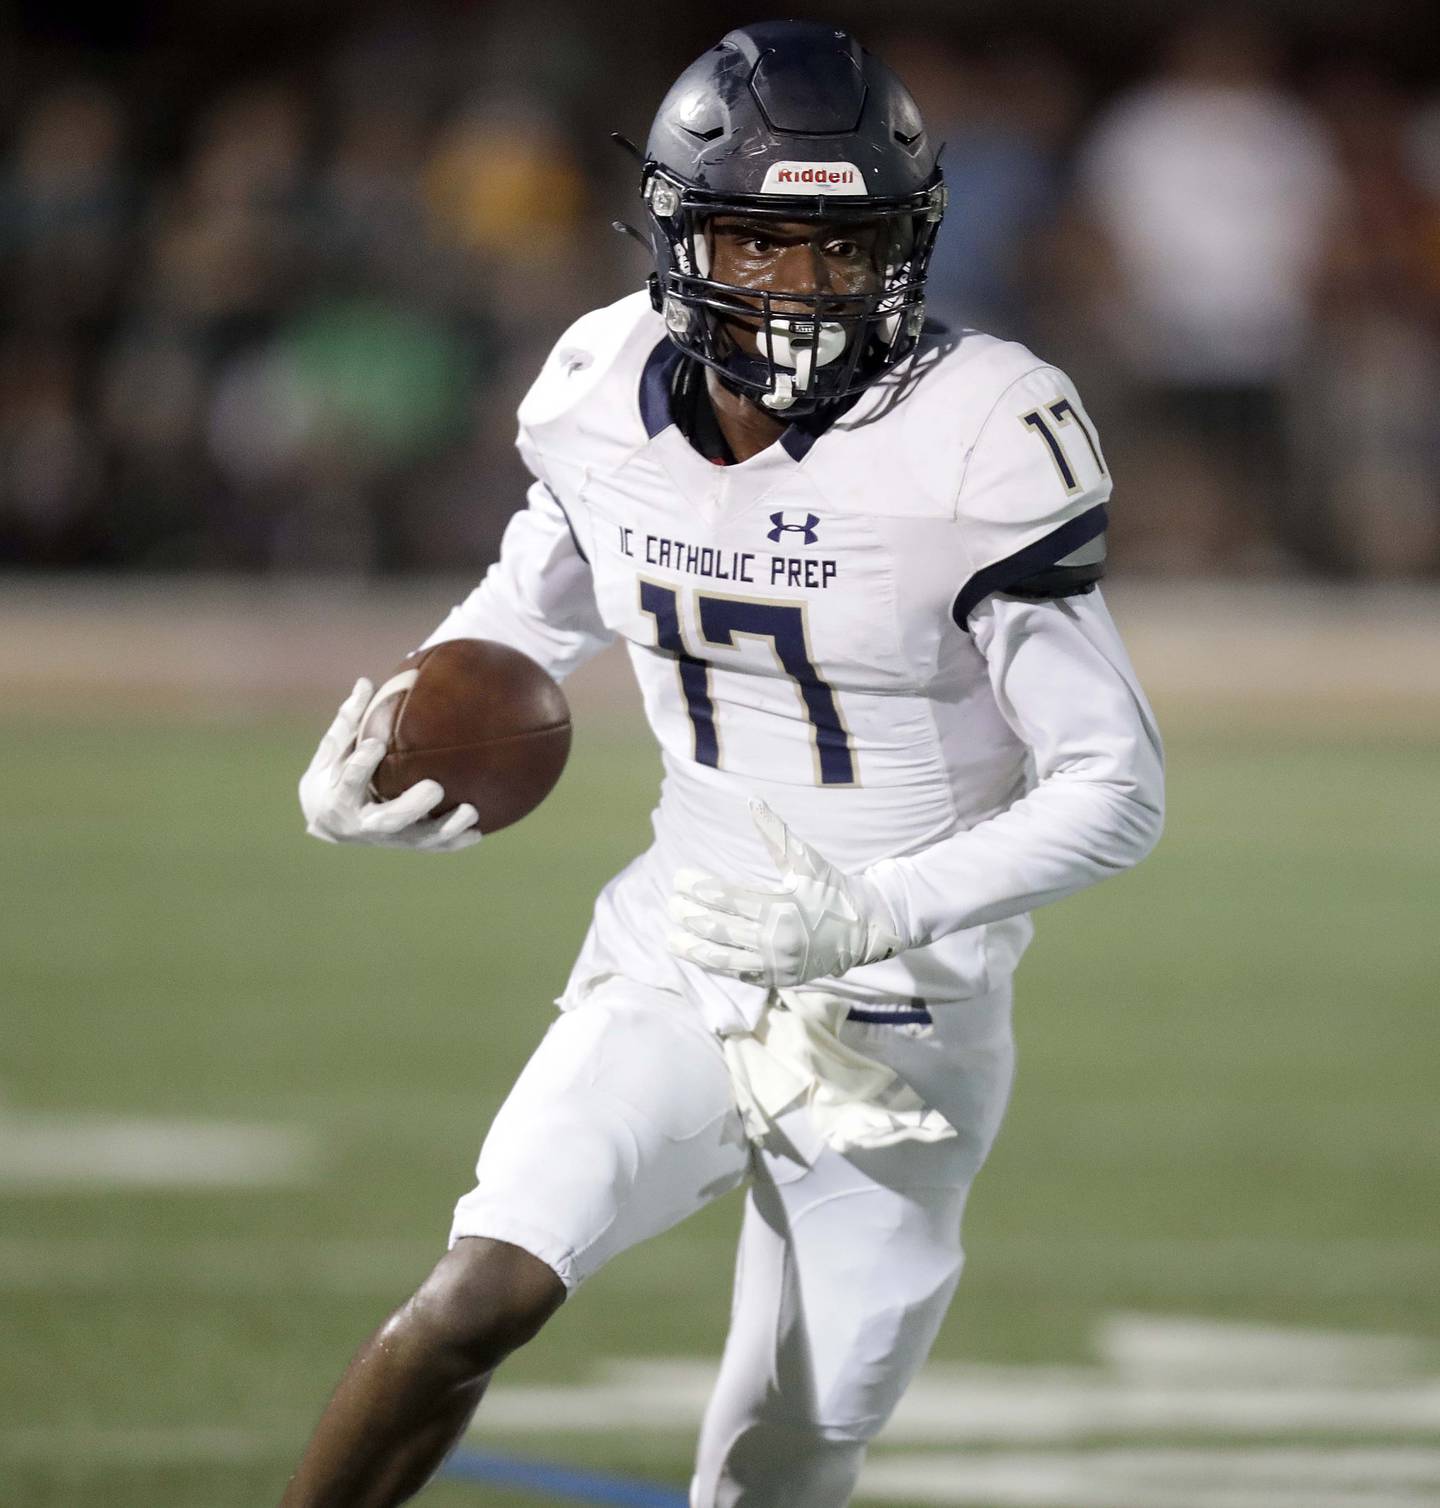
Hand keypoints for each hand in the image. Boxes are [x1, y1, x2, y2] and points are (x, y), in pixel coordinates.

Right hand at [298, 678, 481, 851]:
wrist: (330, 821)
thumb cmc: (332, 775)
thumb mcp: (332, 751)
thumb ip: (349, 722)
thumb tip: (365, 682)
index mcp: (338, 799)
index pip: (349, 783)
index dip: (360, 766)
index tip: (376, 743)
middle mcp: (363, 825)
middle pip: (389, 820)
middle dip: (412, 806)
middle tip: (435, 786)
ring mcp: (388, 839)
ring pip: (418, 839)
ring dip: (446, 828)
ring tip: (471, 810)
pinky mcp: (406, 844)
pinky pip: (433, 846)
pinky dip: (455, 841)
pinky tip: (478, 832)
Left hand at [666, 799, 900, 987]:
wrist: (865, 929)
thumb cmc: (832, 888)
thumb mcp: (807, 859)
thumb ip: (776, 833)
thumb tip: (752, 801)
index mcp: (782, 907)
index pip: (727, 897)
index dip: (698, 887)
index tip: (678, 877)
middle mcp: (777, 939)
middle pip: (720, 928)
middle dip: (689, 916)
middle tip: (669, 904)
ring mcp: (777, 964)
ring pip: (724, 958)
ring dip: (693, 949)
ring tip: (670, 939)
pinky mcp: (779, 979)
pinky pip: (739, 972)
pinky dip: (716, 963)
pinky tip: (697, 954)